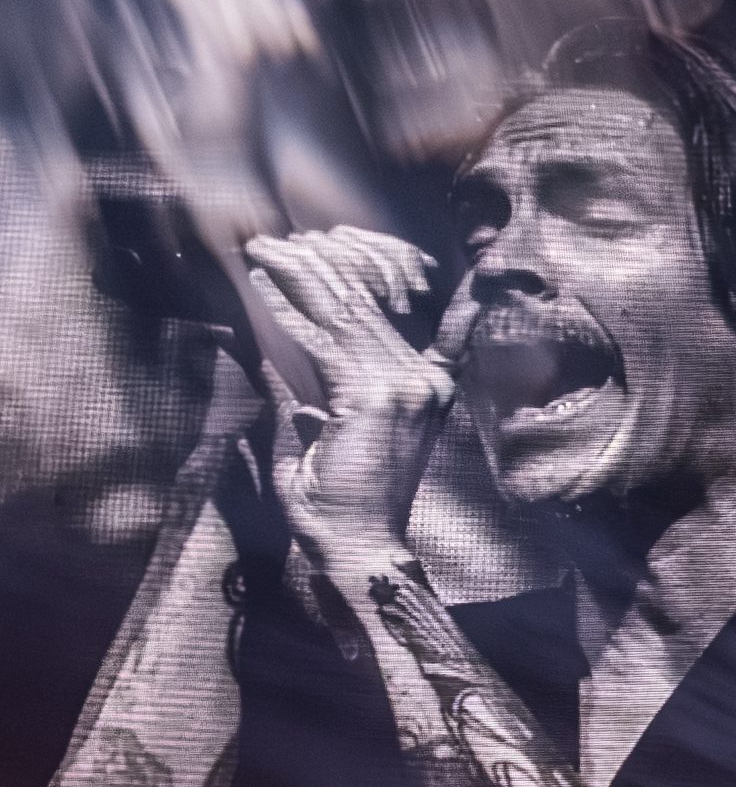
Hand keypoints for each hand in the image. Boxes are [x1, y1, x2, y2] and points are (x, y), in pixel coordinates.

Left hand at [240, 228, 443, 572]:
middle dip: (315, 264)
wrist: (363, 546)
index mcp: (426, 385)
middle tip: (270, 239)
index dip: (346, 273)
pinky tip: (258, 287)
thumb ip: (311, 391)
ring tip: (260, 250)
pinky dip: (286, 313)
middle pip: (366, 304)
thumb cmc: (345, 500)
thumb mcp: (330, 432)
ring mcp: (405, 388)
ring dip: (298, 276)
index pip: (384, 313)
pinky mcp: (373, 399)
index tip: (306, 247)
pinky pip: (323, 344)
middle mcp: (425, 380)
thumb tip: (272, 357)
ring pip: (346, 312)